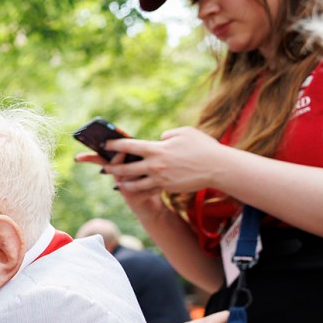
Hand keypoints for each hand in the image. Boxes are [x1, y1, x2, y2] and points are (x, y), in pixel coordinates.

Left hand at [85, 126, 226, 197]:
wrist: (217, 167)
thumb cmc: (203, 146)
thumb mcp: (184, 132)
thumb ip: (168, 134)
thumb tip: (159, 139)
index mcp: (157, 149)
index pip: (129, 146)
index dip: (115, 145)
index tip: (106, 144)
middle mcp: (155, 164)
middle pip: (126, 168)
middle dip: (113, 167)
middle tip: (104, 168)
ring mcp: (160, 178)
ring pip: (134, 183)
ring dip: (124, 182)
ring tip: (117, 182)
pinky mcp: (167, 187)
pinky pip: (149, 189)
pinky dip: (140, 189)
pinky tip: (135, 189)